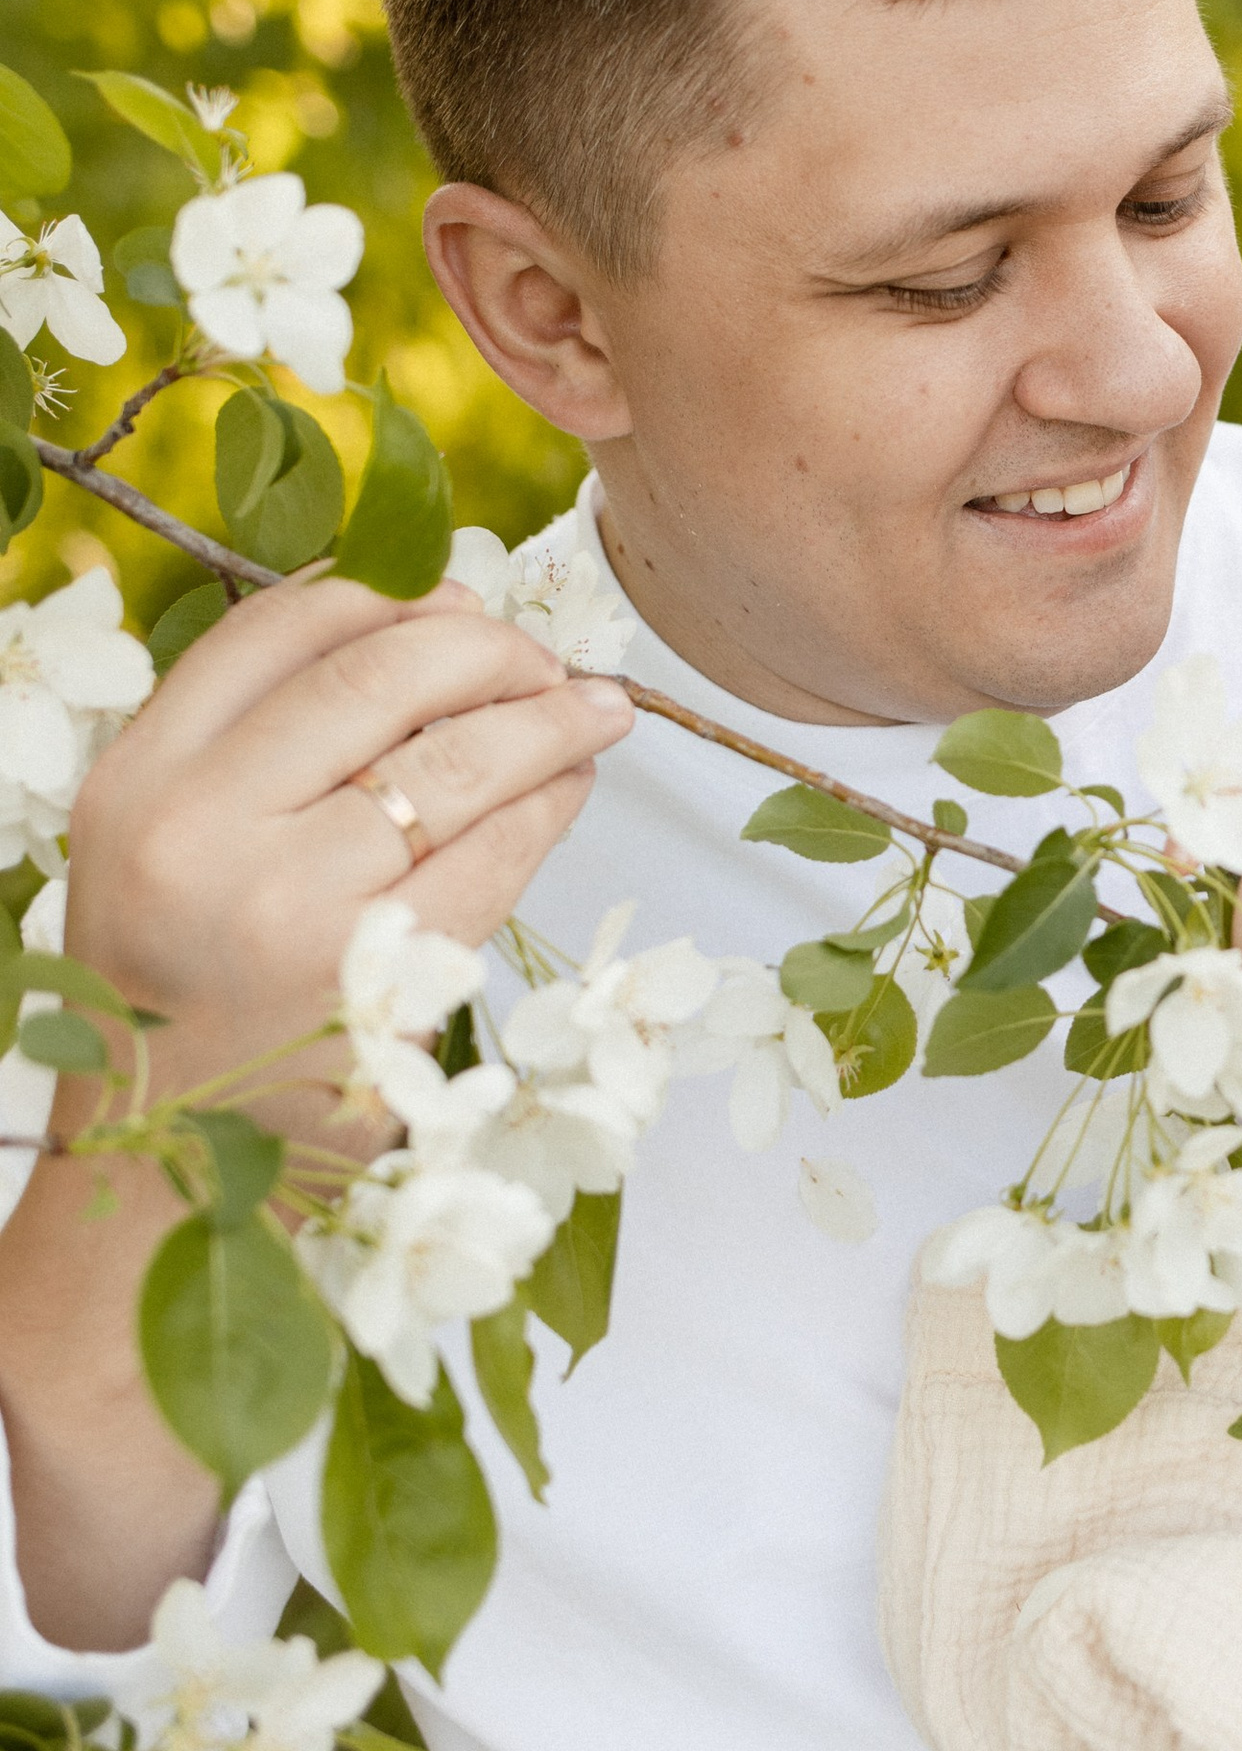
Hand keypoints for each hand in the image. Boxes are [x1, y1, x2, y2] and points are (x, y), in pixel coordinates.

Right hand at [67, 571, 630, 1091]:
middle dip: (490, 650)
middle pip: (382, 678)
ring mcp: (291, 910)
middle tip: (544, 661)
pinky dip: (549, 806)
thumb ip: (260, 733)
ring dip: (549, 721)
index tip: (459, 598)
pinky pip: (496, 858)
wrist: (166, 1155)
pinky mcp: (382, 982)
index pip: (281, 631)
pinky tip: (568, 788)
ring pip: (456, 764)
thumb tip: (433, 617)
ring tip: (593, 711)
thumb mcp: (167, 839)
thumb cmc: (189, 979)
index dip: (393, 596)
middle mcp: (199, 831)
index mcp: (138, 778)